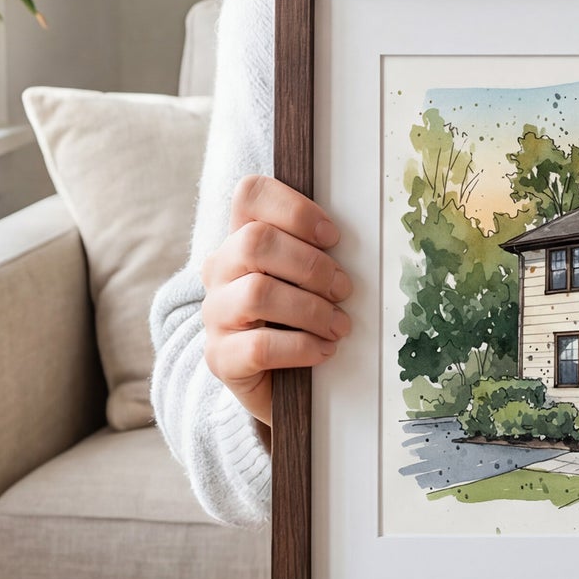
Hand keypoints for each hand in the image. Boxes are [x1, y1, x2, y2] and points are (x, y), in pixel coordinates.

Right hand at [201, 173, 353, 427]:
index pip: (250, 194)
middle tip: (344, 289)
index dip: (295, 208)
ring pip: (258, 293)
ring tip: (339, 325)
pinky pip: (259, 346)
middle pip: (255, 242)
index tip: (333, 237)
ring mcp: (215, 314)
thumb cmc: (300, 318)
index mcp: (242, 237)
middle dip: (311, 265)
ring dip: (311, 309)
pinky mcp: (219, 358)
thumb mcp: (308, 277)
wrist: (279, 384)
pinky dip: (301, 347)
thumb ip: (319, 251)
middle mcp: (220, 269)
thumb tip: (363, 240)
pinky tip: (322, 350)